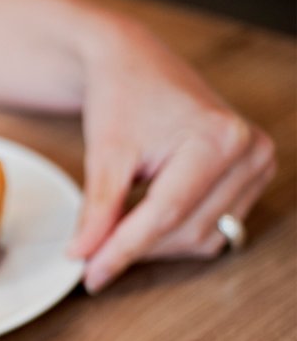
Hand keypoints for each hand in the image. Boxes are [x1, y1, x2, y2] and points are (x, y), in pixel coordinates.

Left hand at [67, 18, 274, 292]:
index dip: (123, 250)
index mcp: (218, 139)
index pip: (166, 213)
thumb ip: (97, 210)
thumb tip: (82, 256)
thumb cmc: (122, 97)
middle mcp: (249, 152)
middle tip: (89, 256)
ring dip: (155, 244)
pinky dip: (174, 233)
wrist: (135, 65)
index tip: (89, 275)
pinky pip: (213, 227)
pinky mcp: (253, 176)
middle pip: (187, 230)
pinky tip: (141, 221)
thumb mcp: (104, 154)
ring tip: (113, 231)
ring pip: (203, 237)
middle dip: (136, 247)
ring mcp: (258, 165)